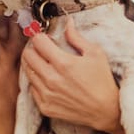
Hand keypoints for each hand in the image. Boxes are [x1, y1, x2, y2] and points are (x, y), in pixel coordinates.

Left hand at [21, 17, 121, 133]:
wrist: (105, 110)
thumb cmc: (102, 81)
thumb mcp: (95, 54)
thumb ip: (76, 37)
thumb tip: (67, 23)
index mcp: (63, 63)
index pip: (37, 42)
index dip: (40, 36)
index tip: (45, 38)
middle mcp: (51, 79)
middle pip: (27, 56)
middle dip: (32, 48)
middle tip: (41, 49)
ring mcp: (46, 94)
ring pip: (27, 72)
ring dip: (33, 65)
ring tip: (45, 64)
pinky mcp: (45, 106)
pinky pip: (31, 89)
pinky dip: (36, 82)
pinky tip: (47, 80)